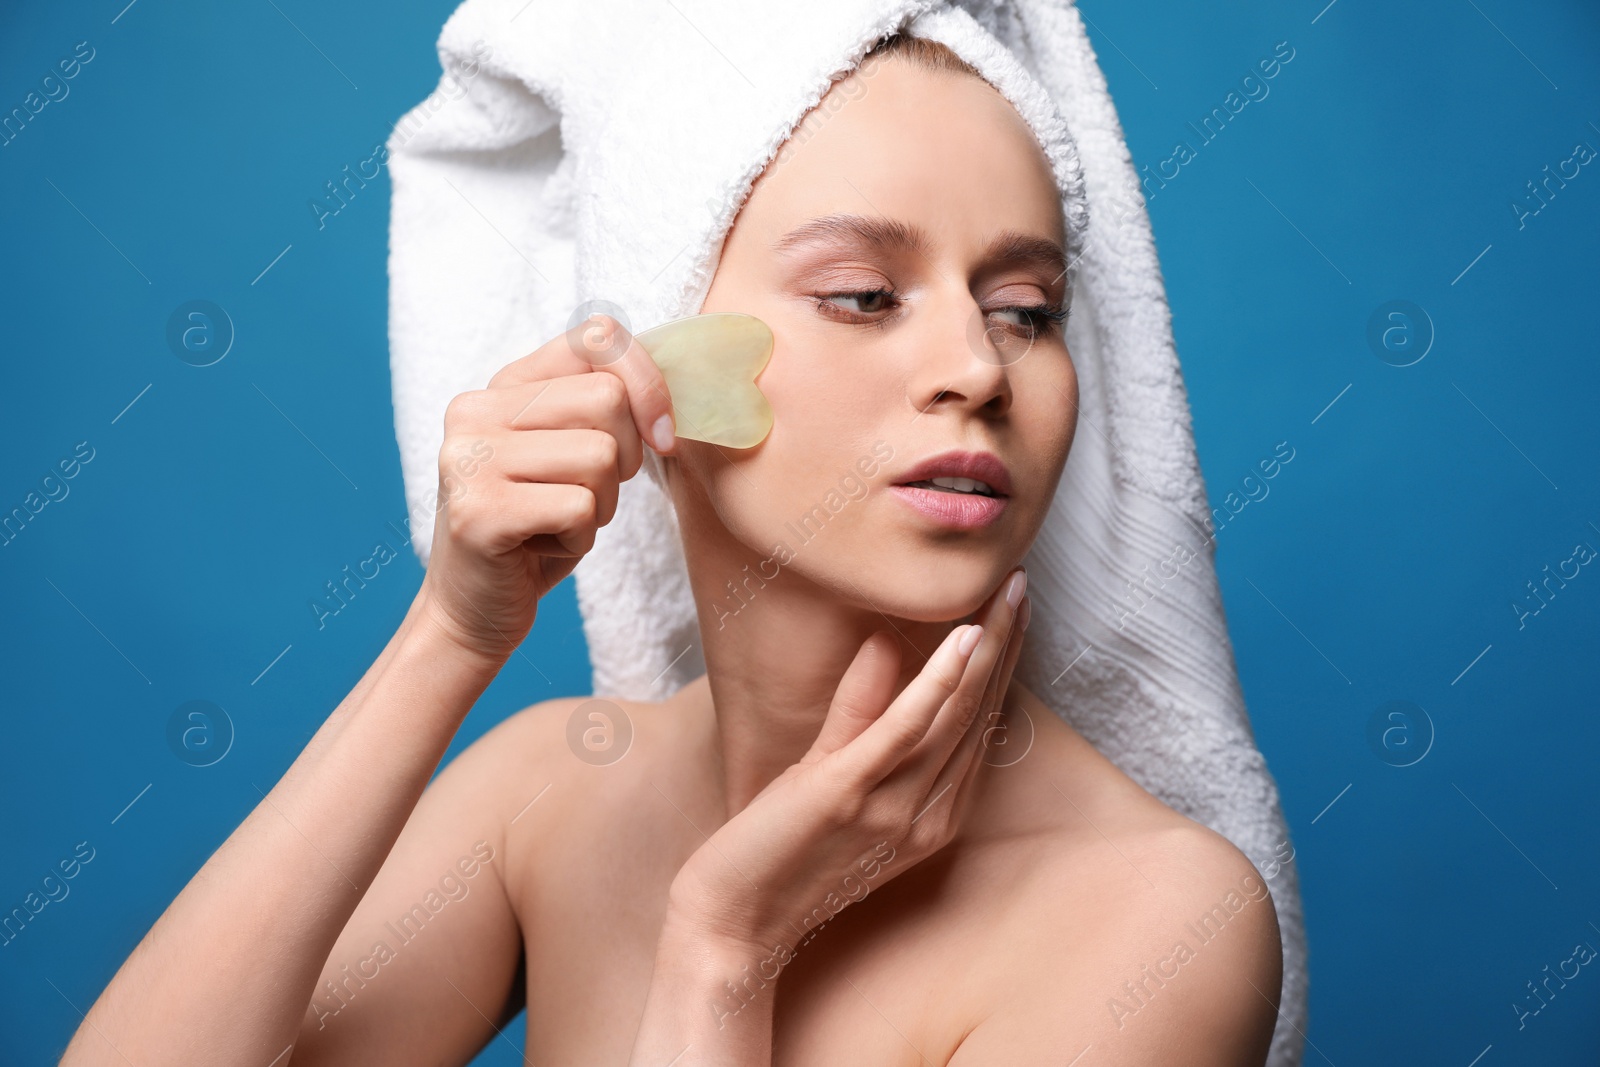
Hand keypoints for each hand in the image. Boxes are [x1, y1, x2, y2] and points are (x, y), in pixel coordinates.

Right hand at [416, 314, 674, 660]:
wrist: (473, 610)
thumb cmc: (539, 528)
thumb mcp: (575, 453)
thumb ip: (608, 408)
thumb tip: (673, 388)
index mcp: (503, 385)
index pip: (599, 336)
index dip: (649, 383)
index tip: (661, 434)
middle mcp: (475, 410)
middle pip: (608, 400)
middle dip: (624, 459)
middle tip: (584, 495)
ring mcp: (470, 459)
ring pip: (601, 456)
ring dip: (600, 505)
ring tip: (557, 521)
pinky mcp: (479, 512)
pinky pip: (581, 508)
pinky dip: (580, 538)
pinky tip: (541, 547)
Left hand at [666, 567, 1031, 954]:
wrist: (733, 924)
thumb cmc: (781, 851)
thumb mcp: (834, 775)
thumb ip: (862, 714)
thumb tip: (883, 642)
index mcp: (935, 816)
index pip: (980, 727)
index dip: (1001, 664)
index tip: (1012, 608)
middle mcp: (927, 816)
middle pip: (980, 715)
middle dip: (1005, 644)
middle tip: (1022, 580)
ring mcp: (892, 808)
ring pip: (956, 715)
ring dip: (985, 647)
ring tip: (1006, 592)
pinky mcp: (849, 795)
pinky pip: (904, 732)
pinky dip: (938, 683)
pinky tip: (962, 639)